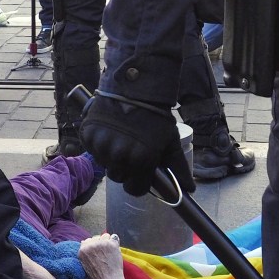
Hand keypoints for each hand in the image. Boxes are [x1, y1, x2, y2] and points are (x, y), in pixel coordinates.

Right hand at [78, 233, 124, 278]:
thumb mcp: (85, 264)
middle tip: (104, 254)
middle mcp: (90, 245)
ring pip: (105, 236)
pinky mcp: (111, 243)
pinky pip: (114, 237)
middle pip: (96, 237)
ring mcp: (101, 243)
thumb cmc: (97, 276)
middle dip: (100, 243)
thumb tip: (83, 241)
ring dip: (108, 241)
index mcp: (82, 250)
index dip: (93, 246)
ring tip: (110, 252)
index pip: (87, 241)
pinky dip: (115, 242)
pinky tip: (115, 250)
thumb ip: (84, 253)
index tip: (97, 253)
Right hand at [79, 93, 194, 196]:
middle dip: (125, 169)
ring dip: (111, 157)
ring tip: (120, 139)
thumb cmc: (155, 117)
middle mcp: (119, 155)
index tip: (140, 173)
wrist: (135, 88)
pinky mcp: (89, 135)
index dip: (139, 183)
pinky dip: (100, 145)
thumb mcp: (170, 142)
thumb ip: (178, 168)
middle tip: (131, 150)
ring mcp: (102, 145)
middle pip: (118, 178)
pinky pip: (93, 151)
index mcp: (141, 160)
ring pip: (105, 165)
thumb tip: (190, 190)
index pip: (135, 189)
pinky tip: (110, 133)